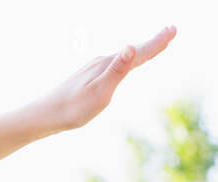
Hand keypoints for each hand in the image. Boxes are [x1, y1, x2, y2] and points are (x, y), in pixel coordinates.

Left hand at [37, 25, 176, 133]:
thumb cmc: (73, 109)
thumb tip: (131, 46)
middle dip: (152, 44)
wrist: (44, 115)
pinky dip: (124, 61)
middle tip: (169, 33)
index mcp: (108, 65)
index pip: (139, 52)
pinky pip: (112, 65)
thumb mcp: (100, 92)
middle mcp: (101, 62)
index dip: (158, 42)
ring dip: (139, 51)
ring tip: (151, 47)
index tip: (173, 29)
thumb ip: (117, 70)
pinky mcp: (86, 77)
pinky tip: (120, 65)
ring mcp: (93, 69)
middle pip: (132, 51)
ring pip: (122, 58)